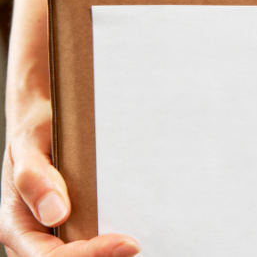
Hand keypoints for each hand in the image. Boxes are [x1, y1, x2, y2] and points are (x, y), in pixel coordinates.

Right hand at [0, 98, 138, 256]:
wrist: (43, 118)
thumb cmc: (36, 129)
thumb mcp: (30, 143)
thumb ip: (34, 177)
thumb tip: (56, 213)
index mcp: (15, 223)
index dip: (88, 255)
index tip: (126, 242)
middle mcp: (32, 234)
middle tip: (135, 244)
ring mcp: (52, 233)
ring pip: (77, 255)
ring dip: (105, 252)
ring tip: (135, 240)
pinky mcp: (71, 225)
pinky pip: (88, 240)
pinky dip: (109, 241)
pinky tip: (130, 230)